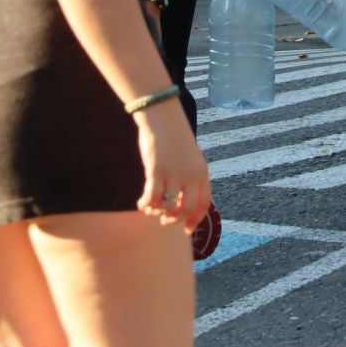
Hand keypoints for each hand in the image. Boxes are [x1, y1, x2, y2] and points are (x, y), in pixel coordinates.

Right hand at [135, 101, 211, 231]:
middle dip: (176, 220)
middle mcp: (191, 175)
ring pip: (170, 206)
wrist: (163, 116)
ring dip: (159, 213)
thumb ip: (189, 177)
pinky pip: (152, 197)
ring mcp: (175, 173)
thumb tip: (181, 201)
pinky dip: (146, 205)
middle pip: (187, 208)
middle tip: (165, 222)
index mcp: (202, 171)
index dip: (196, 220)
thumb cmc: (174, 137)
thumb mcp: (189, 157)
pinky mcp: (157, 171)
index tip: (187, 230)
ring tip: (152, 210)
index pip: (204, 203)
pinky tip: (141, 204)